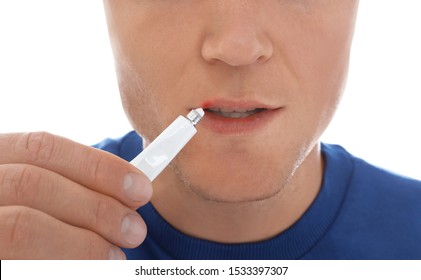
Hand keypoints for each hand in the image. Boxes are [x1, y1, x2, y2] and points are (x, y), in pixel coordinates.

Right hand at [0, 132, 151, 258]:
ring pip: (22, 226)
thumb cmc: (31, 223)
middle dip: (95, 206)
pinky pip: (23, 263)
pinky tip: (88, 271)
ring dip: (82, 243)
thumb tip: (129, 195)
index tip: (140, 188)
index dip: (97, 166)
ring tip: (114, 258)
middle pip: (34, 184)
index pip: (42, 147)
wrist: (13, 246)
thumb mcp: (44, 198)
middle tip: (135, 230)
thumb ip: (70, 191)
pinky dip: (65, 266)